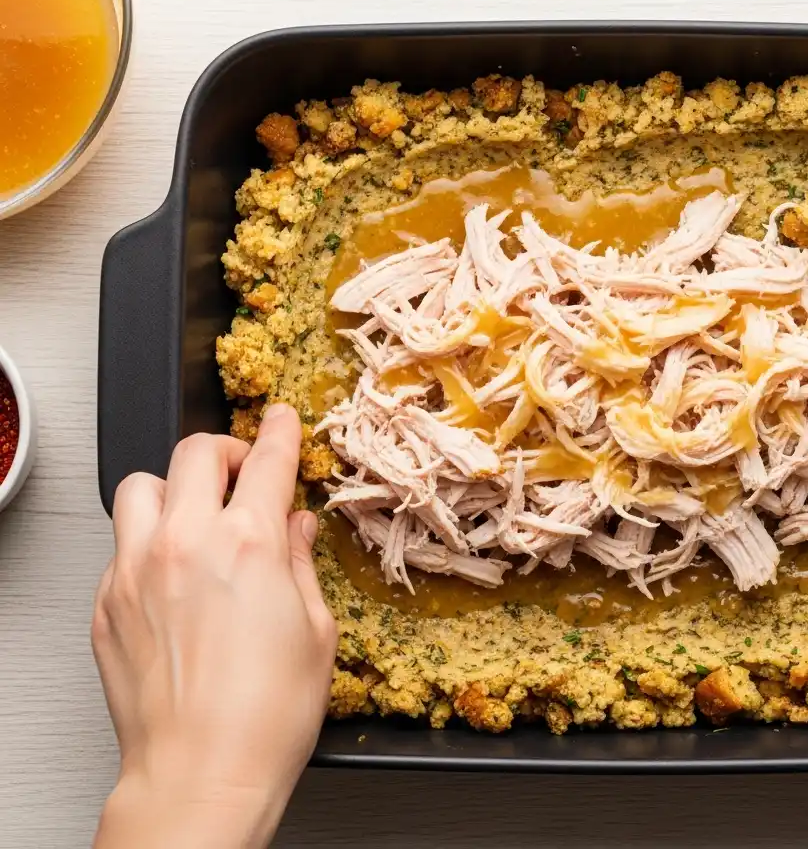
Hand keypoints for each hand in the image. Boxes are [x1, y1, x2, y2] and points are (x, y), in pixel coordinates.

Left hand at [92, 405, 336, 848]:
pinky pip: (119, 545)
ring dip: (174, 489)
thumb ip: (301, 564)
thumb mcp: (316, 630)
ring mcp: (135, 571)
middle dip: (227, 450)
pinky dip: (145, 542)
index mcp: (250, 543)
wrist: (201, 773)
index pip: (268, 459)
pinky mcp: (105, 604)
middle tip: (244, 470)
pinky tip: (170, 575)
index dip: (282, 431)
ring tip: (194, 514)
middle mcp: (186, 543)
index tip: (284, 420)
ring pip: (141, 486)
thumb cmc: (266, 716)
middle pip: (197, 453)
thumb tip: (296, 529)